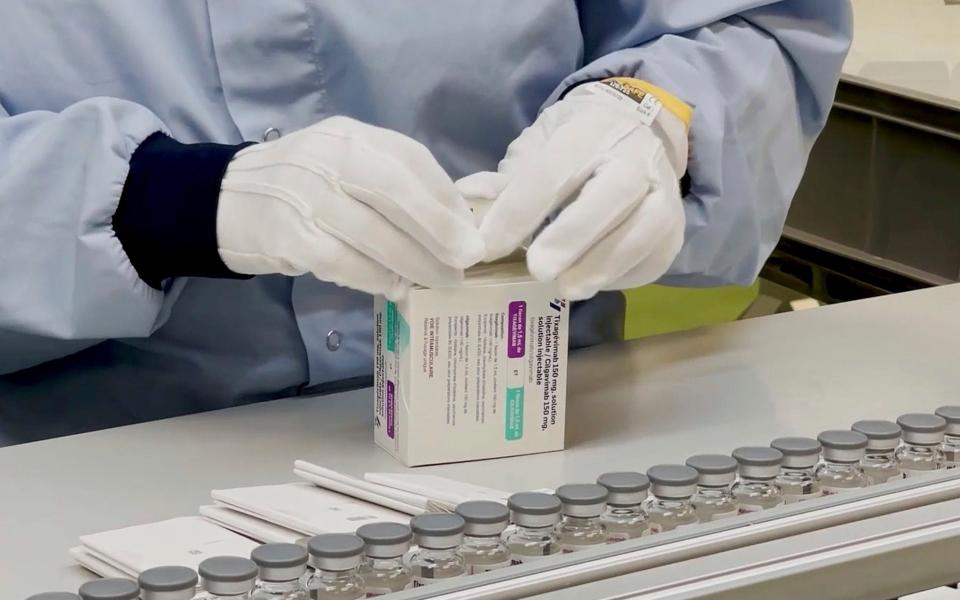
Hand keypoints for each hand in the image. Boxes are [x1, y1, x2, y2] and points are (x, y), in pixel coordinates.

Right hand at [216, 116, 483, 298]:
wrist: (223, 199)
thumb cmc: (300, 186)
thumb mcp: (343, 165)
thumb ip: (390, 183)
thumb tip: (452, 224)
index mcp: (349, 135)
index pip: (409, 158)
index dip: (445, 196)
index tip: (471, 228)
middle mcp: (327, 156)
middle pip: (395, 191)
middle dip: (439, 229)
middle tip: (468, 259)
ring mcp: (303, 195)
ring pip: (372, 231)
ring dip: (414, 262)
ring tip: (441, 281)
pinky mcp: (286, 235)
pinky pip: (341, 260)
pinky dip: (373, 277)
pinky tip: (395, 288)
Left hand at [458, 79, 690, 299]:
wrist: (640, 132)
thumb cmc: (575, 146)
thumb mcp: (537, 148)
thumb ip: (504, 180)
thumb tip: (464, 201)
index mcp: (589, 133)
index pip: (552, 171)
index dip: (518, 211)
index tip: (487, 248)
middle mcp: (633, 157)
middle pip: (611, 194)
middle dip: (572, 235)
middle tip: (538, 269)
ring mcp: (663, 192)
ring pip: (644, 229)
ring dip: (602, 264)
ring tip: (564, 289)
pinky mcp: (674, 228)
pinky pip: (653, 256)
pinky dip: (622, 275)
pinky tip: (591, 283)